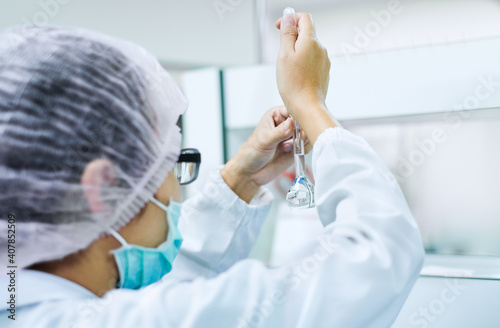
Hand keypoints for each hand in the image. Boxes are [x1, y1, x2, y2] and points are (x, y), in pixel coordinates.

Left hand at [221, 106, 310, 202]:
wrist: (251, 173)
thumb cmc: (251, 153)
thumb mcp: (264, 140)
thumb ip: (279, 132)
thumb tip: (292, 123)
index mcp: (276, 115)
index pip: (293, 109)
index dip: (299, 115)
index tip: (300, 124)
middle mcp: (286, 124)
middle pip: (304, 121)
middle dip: (302, 131)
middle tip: (296, 139)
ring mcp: (292, 137)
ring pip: (308, 134)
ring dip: (301, 141)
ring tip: (287, 148)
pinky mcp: (297, 148)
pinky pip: (308, 146)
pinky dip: (303, 149)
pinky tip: (291, 153)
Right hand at [276, 12, 338, 143]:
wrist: (308, 107)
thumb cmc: (294, 84)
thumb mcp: (284, 55)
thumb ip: (287, 33)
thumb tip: (289, 17)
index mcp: (311, 41)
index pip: (304, 18)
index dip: (290, 18)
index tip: (280, 27)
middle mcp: (321, 49)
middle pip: (306, 33)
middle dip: (292, 37)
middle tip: (281, 53)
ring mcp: (324, 61)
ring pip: (309, 48)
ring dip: (297, 51)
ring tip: (288, 68)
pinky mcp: (324, 72)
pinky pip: (312, 60)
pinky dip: (303, 62)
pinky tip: (296, 76)